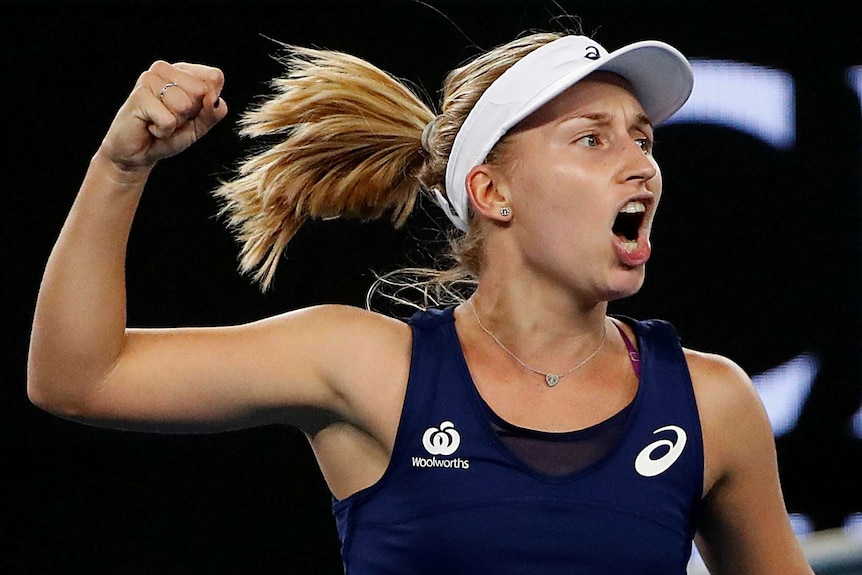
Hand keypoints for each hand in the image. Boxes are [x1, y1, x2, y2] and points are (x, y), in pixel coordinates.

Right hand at [98, 60, 227, 173]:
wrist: (138, 153)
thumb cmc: (168, 135)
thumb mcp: (199, 126)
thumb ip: (213, 112)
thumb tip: (214, 98)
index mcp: (183, 72)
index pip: (214, 77)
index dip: (207, 102)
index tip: (189, 111)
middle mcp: (165, 70)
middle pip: (201, 90)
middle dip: (190, 113)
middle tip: (171, 118)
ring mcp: (149, 79)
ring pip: (184, 105)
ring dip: (175, 123)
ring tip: (160, 122)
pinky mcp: (139, 96)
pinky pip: (168, 120)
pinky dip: (163, 131)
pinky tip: (150, 126)